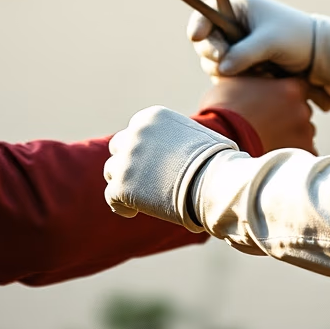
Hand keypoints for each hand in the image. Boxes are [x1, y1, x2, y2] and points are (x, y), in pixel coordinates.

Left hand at [104, 106, 237, 230]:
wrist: (214, 182)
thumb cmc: (218, 161)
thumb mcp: (200, 135)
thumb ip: (183, 138)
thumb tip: (196, 148)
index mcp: (151, 117)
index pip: (136, 130)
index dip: (141, 147)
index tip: (149, 162)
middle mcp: (134, 134)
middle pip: (118, 146)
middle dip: (126, 161)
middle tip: (137, 178)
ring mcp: (126, 160)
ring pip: (111, 171)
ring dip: (122, 181)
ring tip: (136, 196)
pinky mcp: (121, 186)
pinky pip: (111, 196)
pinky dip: (120, 204)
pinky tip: (132, 211)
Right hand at [188, 0, 315, 77]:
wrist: (318, 55)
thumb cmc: (296, 38)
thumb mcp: (270, 42)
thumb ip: (244, 53)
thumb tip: (221, 68)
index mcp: (238, 8)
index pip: (205, 15)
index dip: (198, 26)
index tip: (197, 37)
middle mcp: (234, 24)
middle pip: (206, 42)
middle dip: (214, 54)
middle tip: (225, 63)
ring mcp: (237, 44)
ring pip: (215, 62)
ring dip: (229, 70)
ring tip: (255, 70)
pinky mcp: (242, 62)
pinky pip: (228, 73)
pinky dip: (238, 78)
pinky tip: (257, 77)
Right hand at [199, 77, 316, 153]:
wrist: (219, 142)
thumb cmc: (222, 111)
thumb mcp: (237, 81)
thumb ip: (257, 77)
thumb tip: (260, 74)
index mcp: (291, 88)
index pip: (298, 87)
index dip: (284, 93)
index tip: (271, 101)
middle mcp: (302, 109)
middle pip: (300, 110)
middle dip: (287, 115)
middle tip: (265, 123)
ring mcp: (304, 133)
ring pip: (302, 132)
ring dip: (289, 135)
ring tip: (264, 140)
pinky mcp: (301, 153)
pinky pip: (302, 152)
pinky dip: (289, 152)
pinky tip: (271, 152)